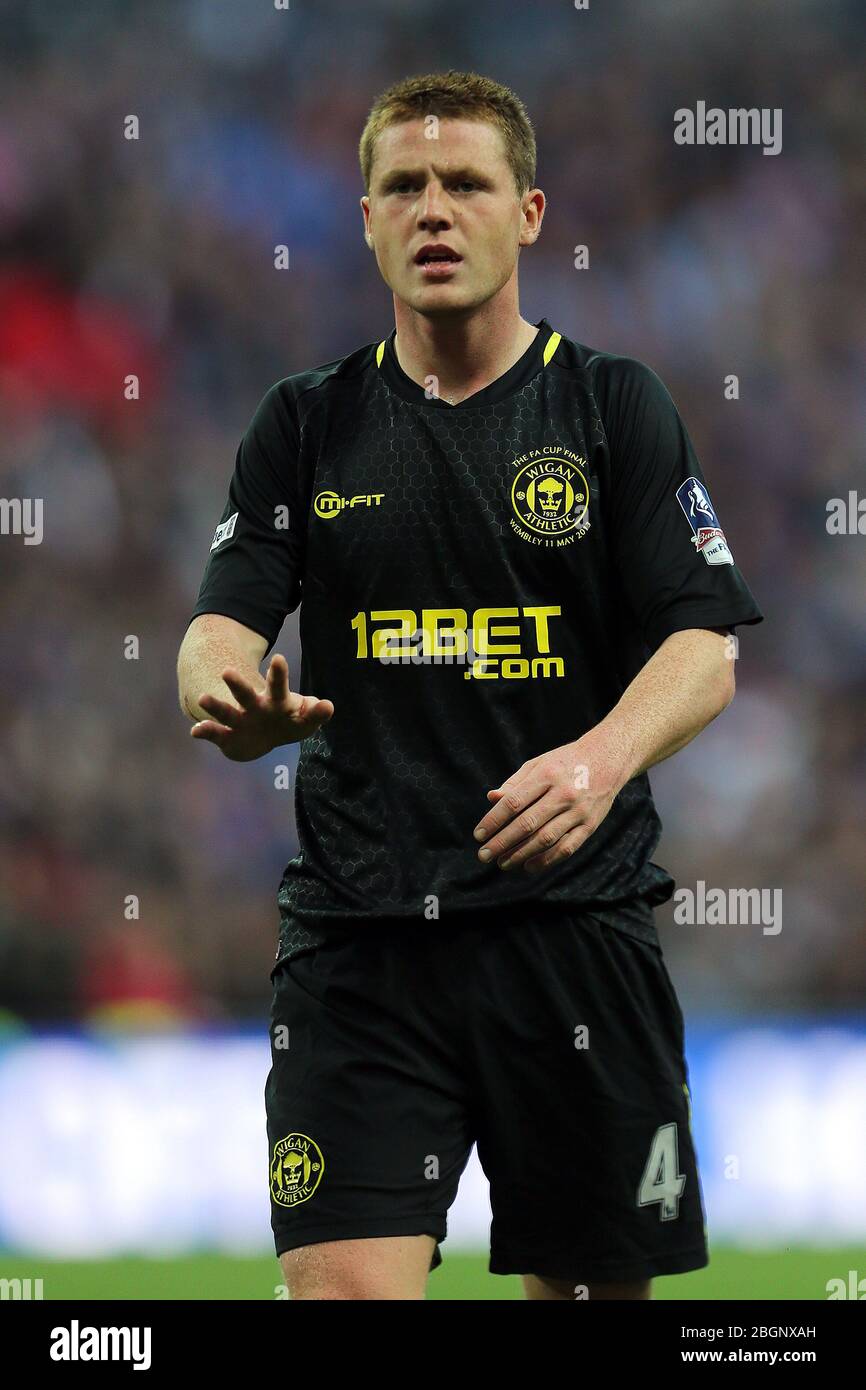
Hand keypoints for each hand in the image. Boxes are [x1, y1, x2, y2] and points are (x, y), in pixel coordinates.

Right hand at [191, 654, 333, 760]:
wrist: (262, 739)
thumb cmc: (288, 722)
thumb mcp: (306, 721)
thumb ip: (316, 713)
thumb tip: (328, 706)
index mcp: (275, 700)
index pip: (277, 685)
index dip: (278, 674)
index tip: (278, 658)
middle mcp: (254, 707)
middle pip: (245, 694)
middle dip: (237, 684)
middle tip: (227, 671)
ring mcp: (239, 720)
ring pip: (226, 713)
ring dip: (215, 706)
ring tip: (203, 698)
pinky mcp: (227, 737)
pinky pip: (215, 734)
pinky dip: (205, 732)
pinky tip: (195, 731)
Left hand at [472, 732, 629, 874]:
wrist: (608, 759)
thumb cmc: (565, 762)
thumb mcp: (538, 764)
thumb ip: (514, 783)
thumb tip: (491, 799)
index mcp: (546, 775)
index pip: (514, 803)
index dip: (493, 821)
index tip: (478, 835)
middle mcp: (563, 794)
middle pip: (527, 824)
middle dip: (502, 842)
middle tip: (484, 855)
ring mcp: (578, 811)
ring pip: (545, 839)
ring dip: (521, 855)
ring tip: (503, 863)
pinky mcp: (590, 825)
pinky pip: (567, 848)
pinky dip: (547, 860)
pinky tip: (529, 866)